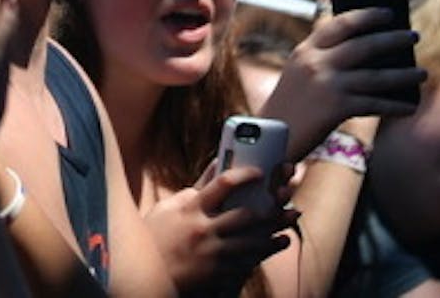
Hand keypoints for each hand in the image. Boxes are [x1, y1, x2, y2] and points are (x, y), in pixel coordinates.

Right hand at [145, 166, 293, 292]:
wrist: (147, 272)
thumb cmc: (156, 234)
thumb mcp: (170, 207)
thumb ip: (195, 189)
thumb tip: (216, 166)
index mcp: (191, 208)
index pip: (223, 184)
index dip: (245, 175)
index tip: (261, 171)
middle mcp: (204, 228)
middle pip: (247, 215)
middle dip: (272, 206)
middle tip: (287, 196)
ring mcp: (213, 252)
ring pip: (254, 239)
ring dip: (276, 228)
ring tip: (292, 216)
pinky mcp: (218, 272)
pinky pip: (249, 260)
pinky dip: (267, 249)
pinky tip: (279, 242)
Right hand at [260, 6, 425, 159]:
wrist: (272, 133)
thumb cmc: (290, 102)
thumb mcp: (298, 69)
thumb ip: (320, 53)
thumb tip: (354, 40)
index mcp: (306, 50)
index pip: (338, 24)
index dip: (366, 16)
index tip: (388, 12)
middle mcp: (316, 63)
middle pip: (363, 45)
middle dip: (392, 39)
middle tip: (413, 36)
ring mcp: (327, 84)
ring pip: (375, 75)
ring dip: (403, 75)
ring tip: (422, 73)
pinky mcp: (337, 107)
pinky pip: (375, 104)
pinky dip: (395, 106)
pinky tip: (409, 107)